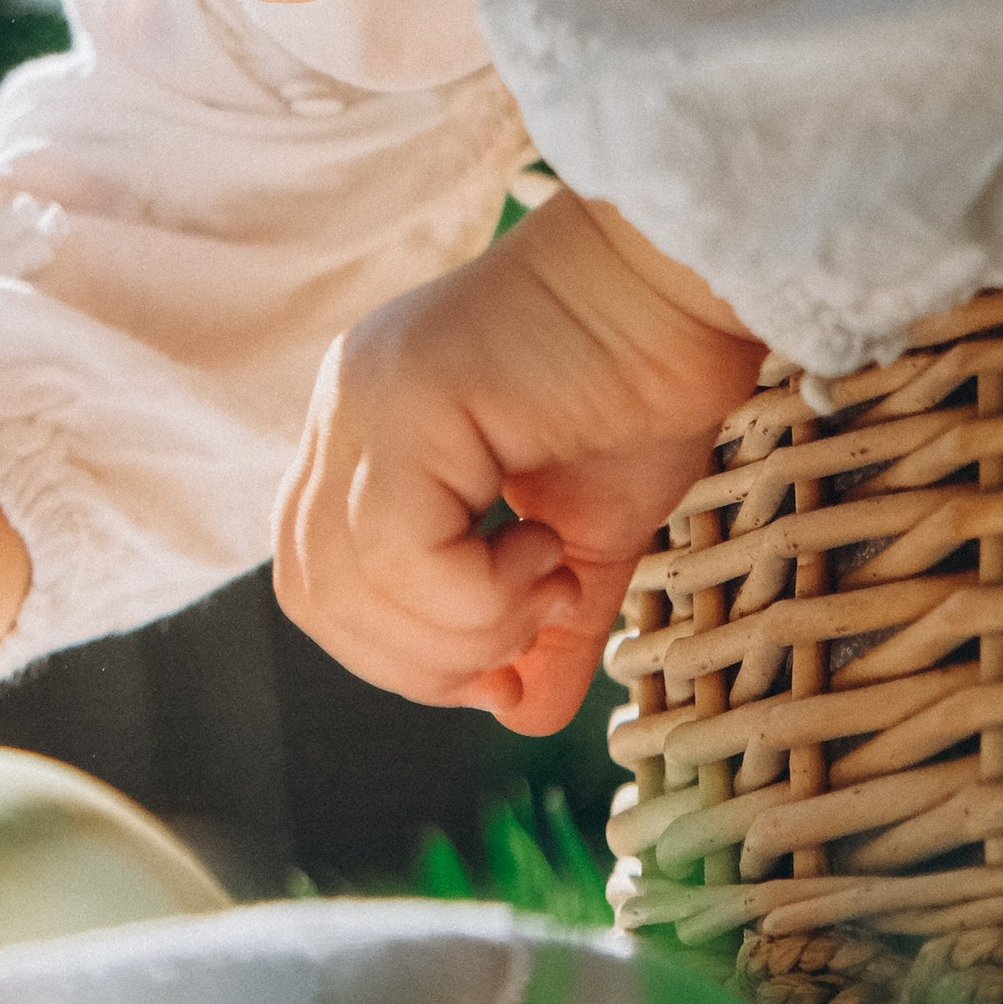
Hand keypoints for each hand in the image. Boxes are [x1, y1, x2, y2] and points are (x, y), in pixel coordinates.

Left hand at [271, 190, 758, 736]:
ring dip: (465, 628)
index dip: (401, 653)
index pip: (322, 583)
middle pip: (315, 598)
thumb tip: (518, 718)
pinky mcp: (406, 396)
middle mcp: (342, 410)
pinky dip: (476, 593)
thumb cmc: (643, 385)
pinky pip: (397, 551)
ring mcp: (363, 397)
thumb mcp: (581, 536)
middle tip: (533, 626)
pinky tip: (547, 550)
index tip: (510, 654)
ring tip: (554, 579)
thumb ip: (535, 623)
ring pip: (349, 585)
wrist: (688, 285)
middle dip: (422, 660)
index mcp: (364, 434)